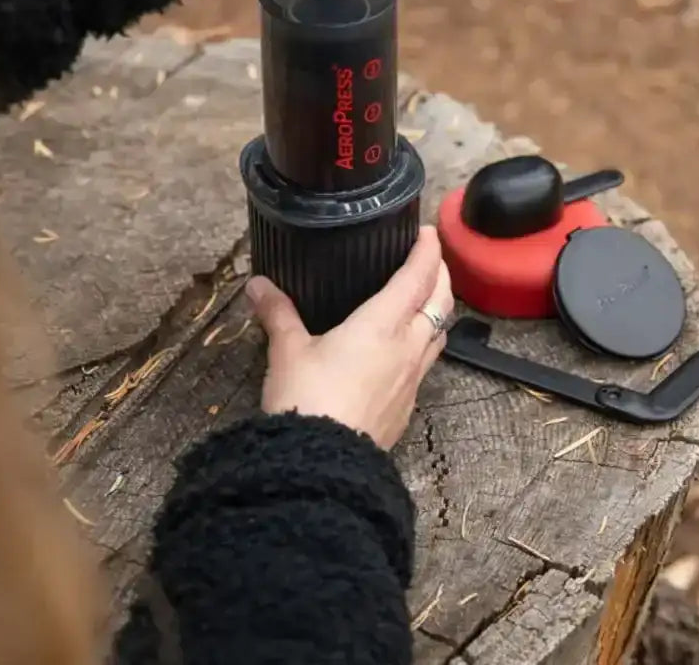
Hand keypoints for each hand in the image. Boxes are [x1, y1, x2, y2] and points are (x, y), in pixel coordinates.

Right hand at [246, 226, 453, 449]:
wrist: (323, 465)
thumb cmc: (306, 399)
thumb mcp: (287, 351)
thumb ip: (278, 314)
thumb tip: (258, 286)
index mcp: (381, 324)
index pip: (417, 277)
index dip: (427, 251)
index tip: (428, 232)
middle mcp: (406, 347)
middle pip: (440, 302)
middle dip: (441, 275)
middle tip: (432, 259)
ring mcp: (412, 379)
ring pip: (439, 334)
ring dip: (438, 310)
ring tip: (426, 299)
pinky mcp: (407, 406)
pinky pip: (427, 364)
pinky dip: (426, 344)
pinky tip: (407, 349)